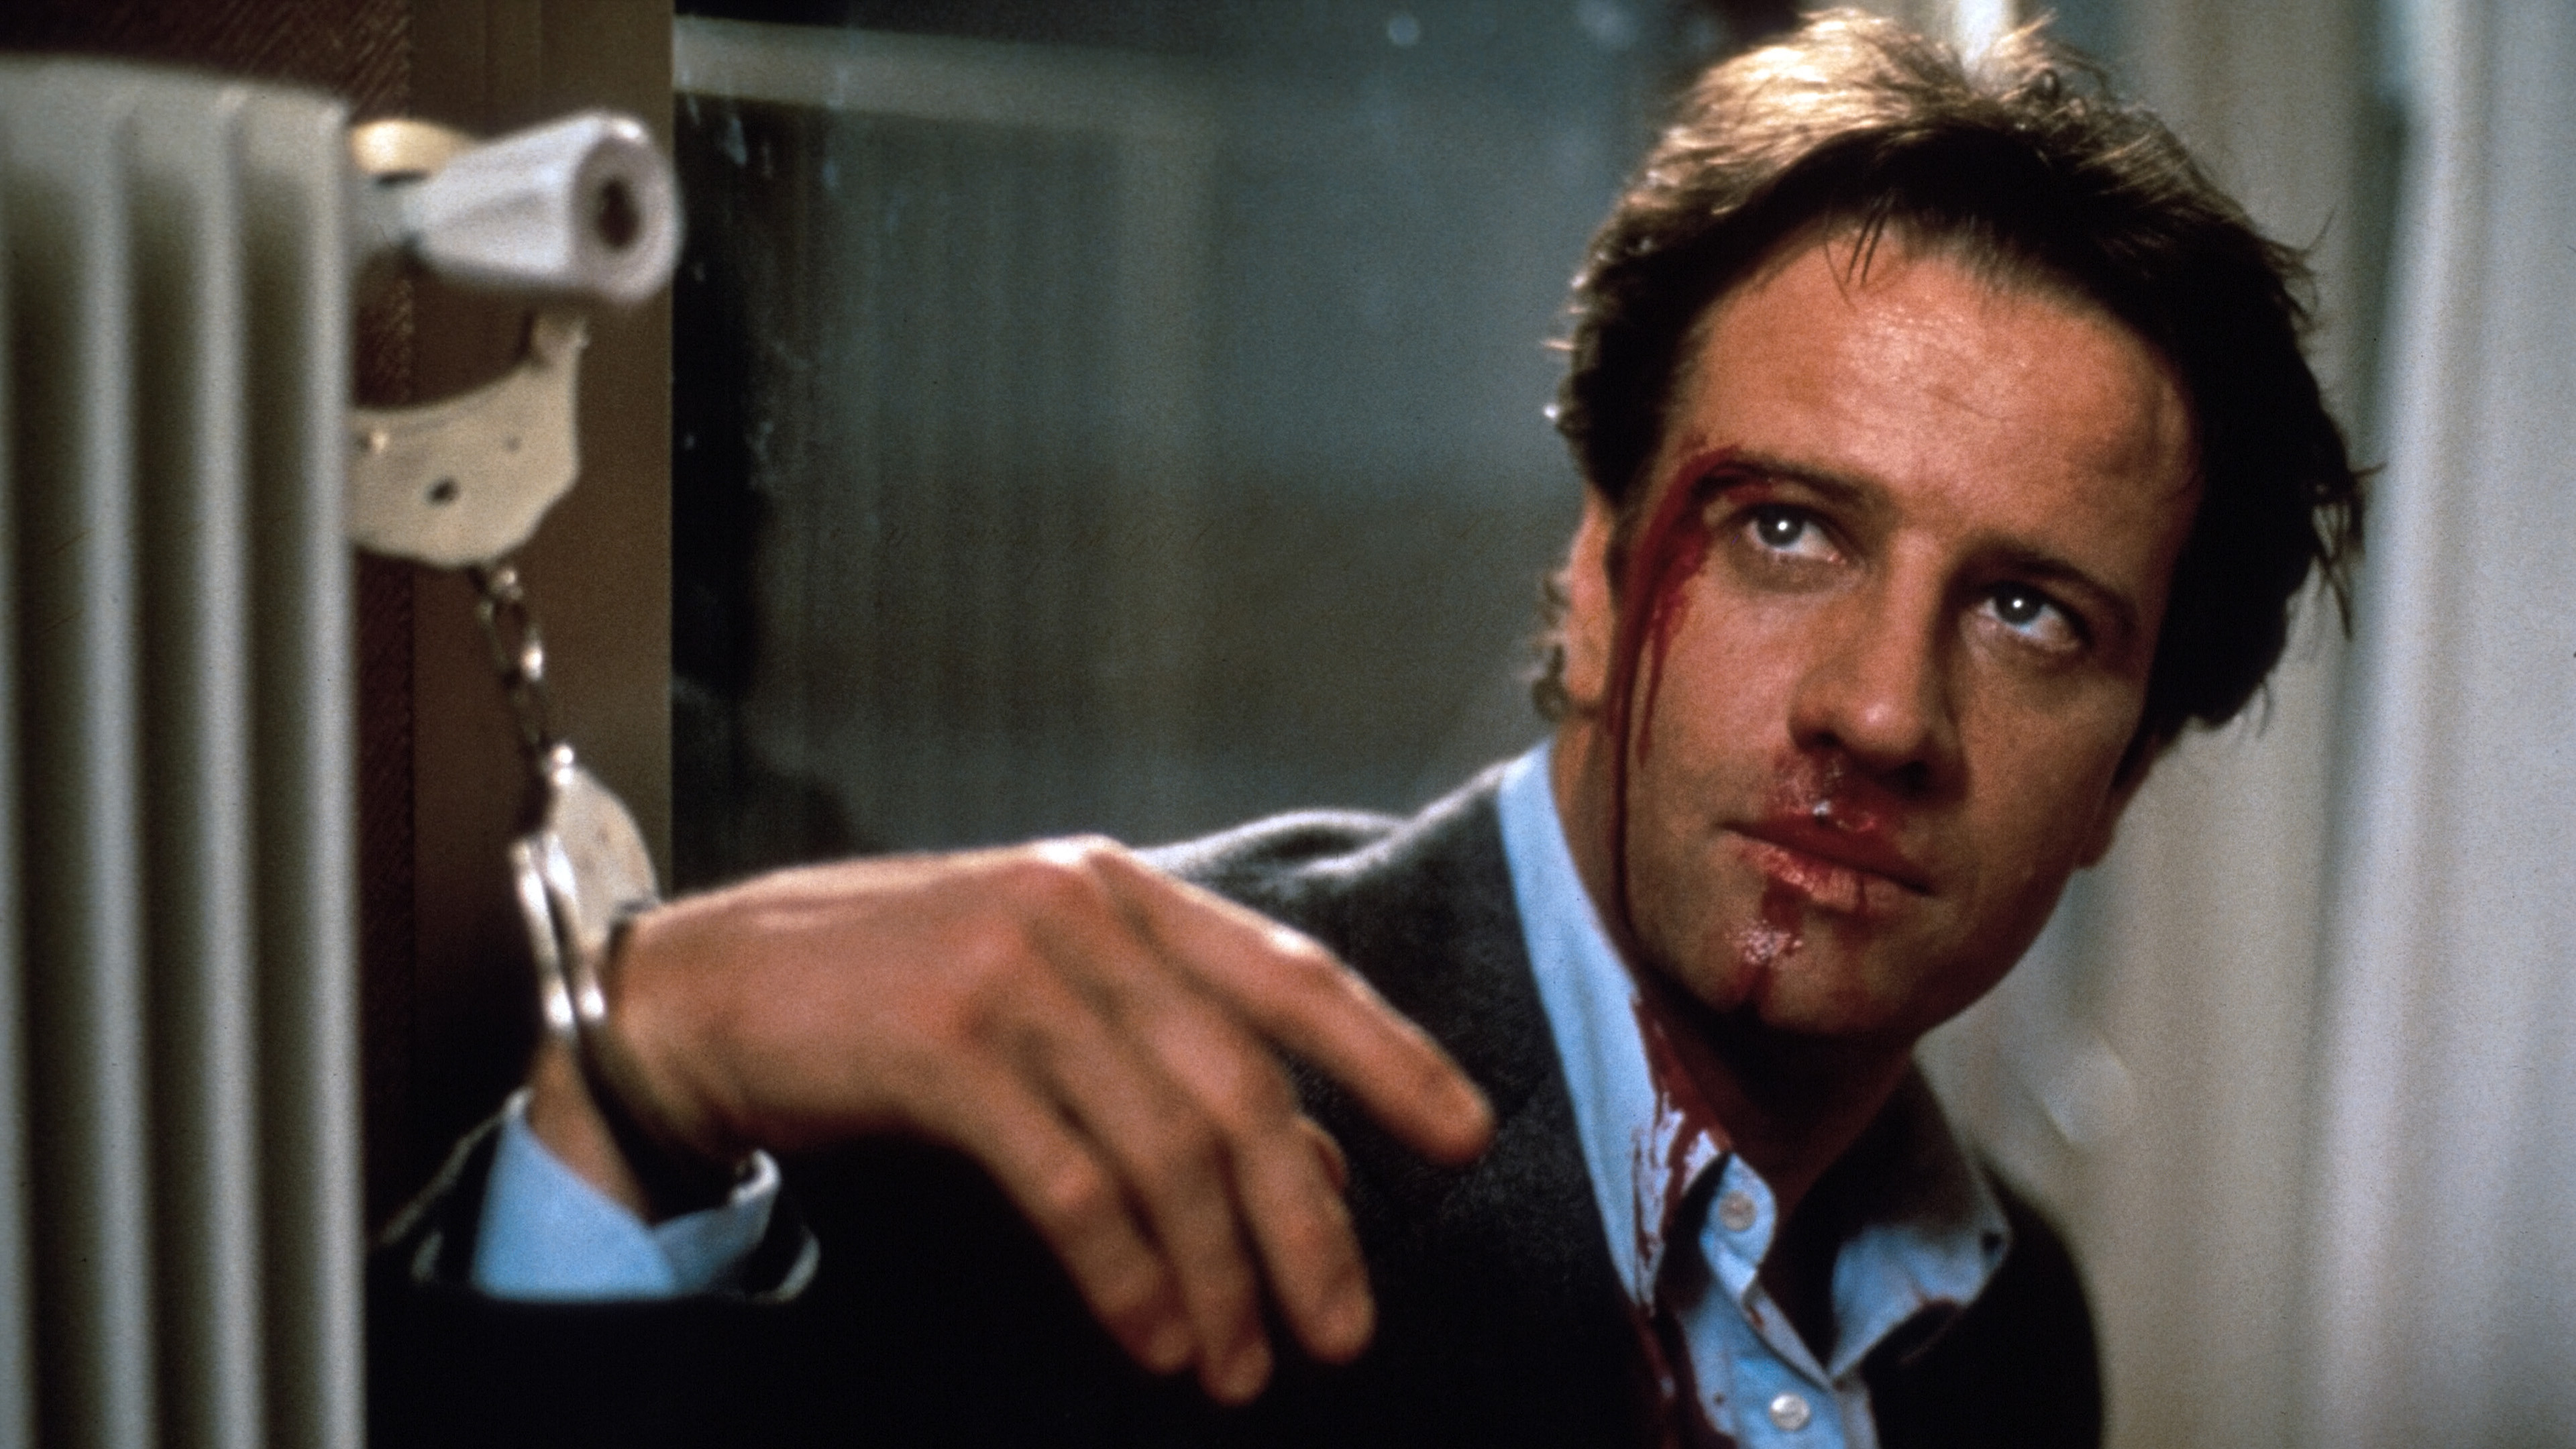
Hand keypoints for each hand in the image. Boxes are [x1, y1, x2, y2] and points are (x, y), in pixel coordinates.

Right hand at [523, 837, 1493, 1404]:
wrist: (711, 992)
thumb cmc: (895, 1000)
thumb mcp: (1056, 1011)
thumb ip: (1182, 1071)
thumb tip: (1321, 1172)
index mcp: (1127, 894)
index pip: (1294, 974)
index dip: (1391, 1055)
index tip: (1467, 1137)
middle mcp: (1086, 916)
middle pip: (1242, 1083)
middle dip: (1307, 1223)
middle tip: (1343, 1330)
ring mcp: (1013, 972)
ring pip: (1165, 1145)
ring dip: (1216, 1275)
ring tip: (1235, 1366)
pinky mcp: (943, 1046)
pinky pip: (1069, 1182)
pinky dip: (1124, 1273)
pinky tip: (1149, 1336)